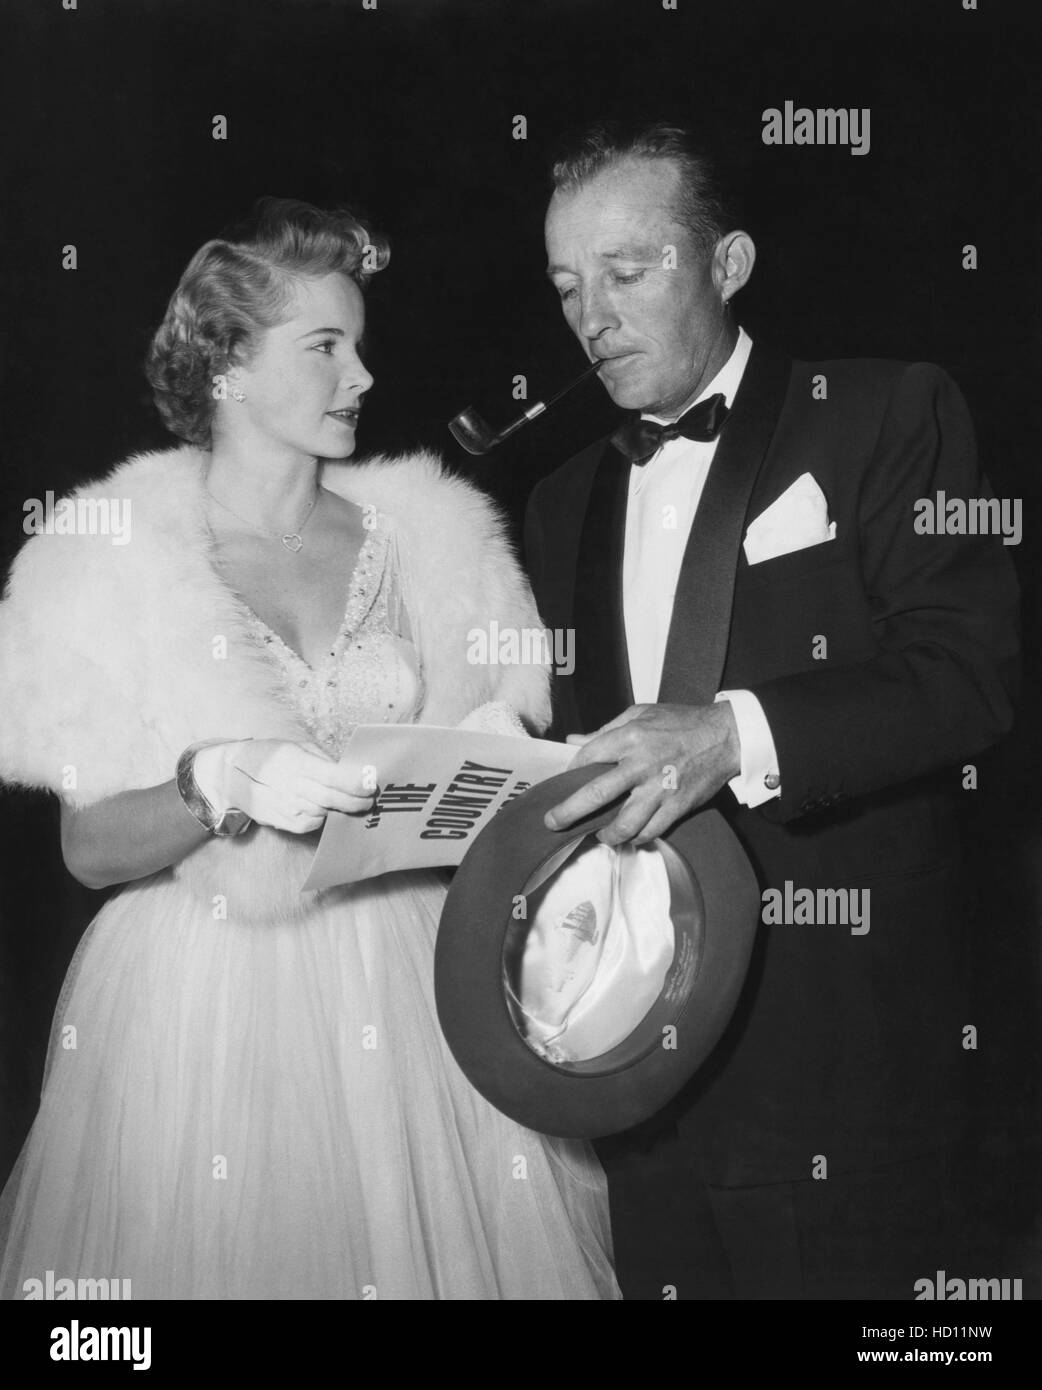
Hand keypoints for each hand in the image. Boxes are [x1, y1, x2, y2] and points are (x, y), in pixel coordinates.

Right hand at [194, 739, 375, 834]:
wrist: (231, 775)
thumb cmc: (271, 756)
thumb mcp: (296, 747)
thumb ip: (323, 760)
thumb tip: (352, 773)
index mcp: (294, 761)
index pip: (331, 775)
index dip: (354, 783)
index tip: (371, 784)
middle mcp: (289, 785)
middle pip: (330, 799)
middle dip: (355, 802)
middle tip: (370, 801)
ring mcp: (283, 807)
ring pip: (323, 813)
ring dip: (340, 811)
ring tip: (350, 804)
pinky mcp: (280, 822)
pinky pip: (310, 825)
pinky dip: (322, 819)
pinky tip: (324, 810)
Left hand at [544, 702, 740, 845]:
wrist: (725, 737)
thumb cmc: (681, 723)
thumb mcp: (641, 714)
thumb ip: (605, 729)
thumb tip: (573, 740)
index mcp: (630, 737)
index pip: (588, 756)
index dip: (571, 770)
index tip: (564, 780)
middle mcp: (641, 765)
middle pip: (596, 794)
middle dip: (568, 812)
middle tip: (553, 823)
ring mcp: (660, 789)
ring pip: (624, 824)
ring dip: (605, 834)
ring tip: (597, 834)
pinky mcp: (676, 807)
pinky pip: (650, 832)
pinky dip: (635, 838)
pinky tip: (628, 836)